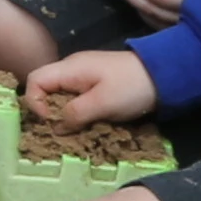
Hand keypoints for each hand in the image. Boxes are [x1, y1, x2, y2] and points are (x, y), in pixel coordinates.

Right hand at [23, 45, 158, 128]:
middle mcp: (71, 70)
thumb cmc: (132, 87)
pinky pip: (76, 99)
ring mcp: (84, 76)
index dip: (35, 103)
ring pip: (61, 97)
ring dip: (65, 115)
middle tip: (64, 131)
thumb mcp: (102, 103)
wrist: (166, 75)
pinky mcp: (96, 85)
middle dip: (50, 112)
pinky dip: (78, 113)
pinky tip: (90, 123)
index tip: (51, 123)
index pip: (34, 81)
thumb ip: (74, 114)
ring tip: (78, 130)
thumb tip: (55, 127)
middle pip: (45, 90)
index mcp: (69, 69)